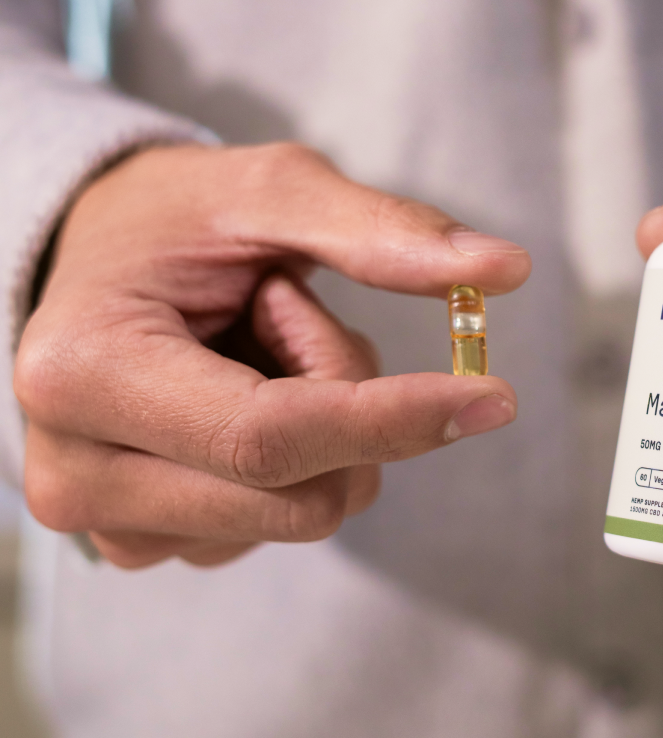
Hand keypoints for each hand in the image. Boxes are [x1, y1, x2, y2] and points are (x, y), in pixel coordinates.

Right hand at [16, 143, 530, 567]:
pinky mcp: (148, 546)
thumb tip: (507, 268)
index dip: (393, 420)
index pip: (272, 438)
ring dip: (326, 427)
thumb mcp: (267, 192)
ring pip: (307, 513)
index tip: (493, 398)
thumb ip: (380, 231)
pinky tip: (244, 397)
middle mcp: (80, 475)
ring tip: (252, 347)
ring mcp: (112, 526)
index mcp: (87, 375)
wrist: (90, 267)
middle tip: (286, 309)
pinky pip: (285, 523)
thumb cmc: (171, 220)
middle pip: (305, 494)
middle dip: (345, 399)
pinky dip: (301, 460)